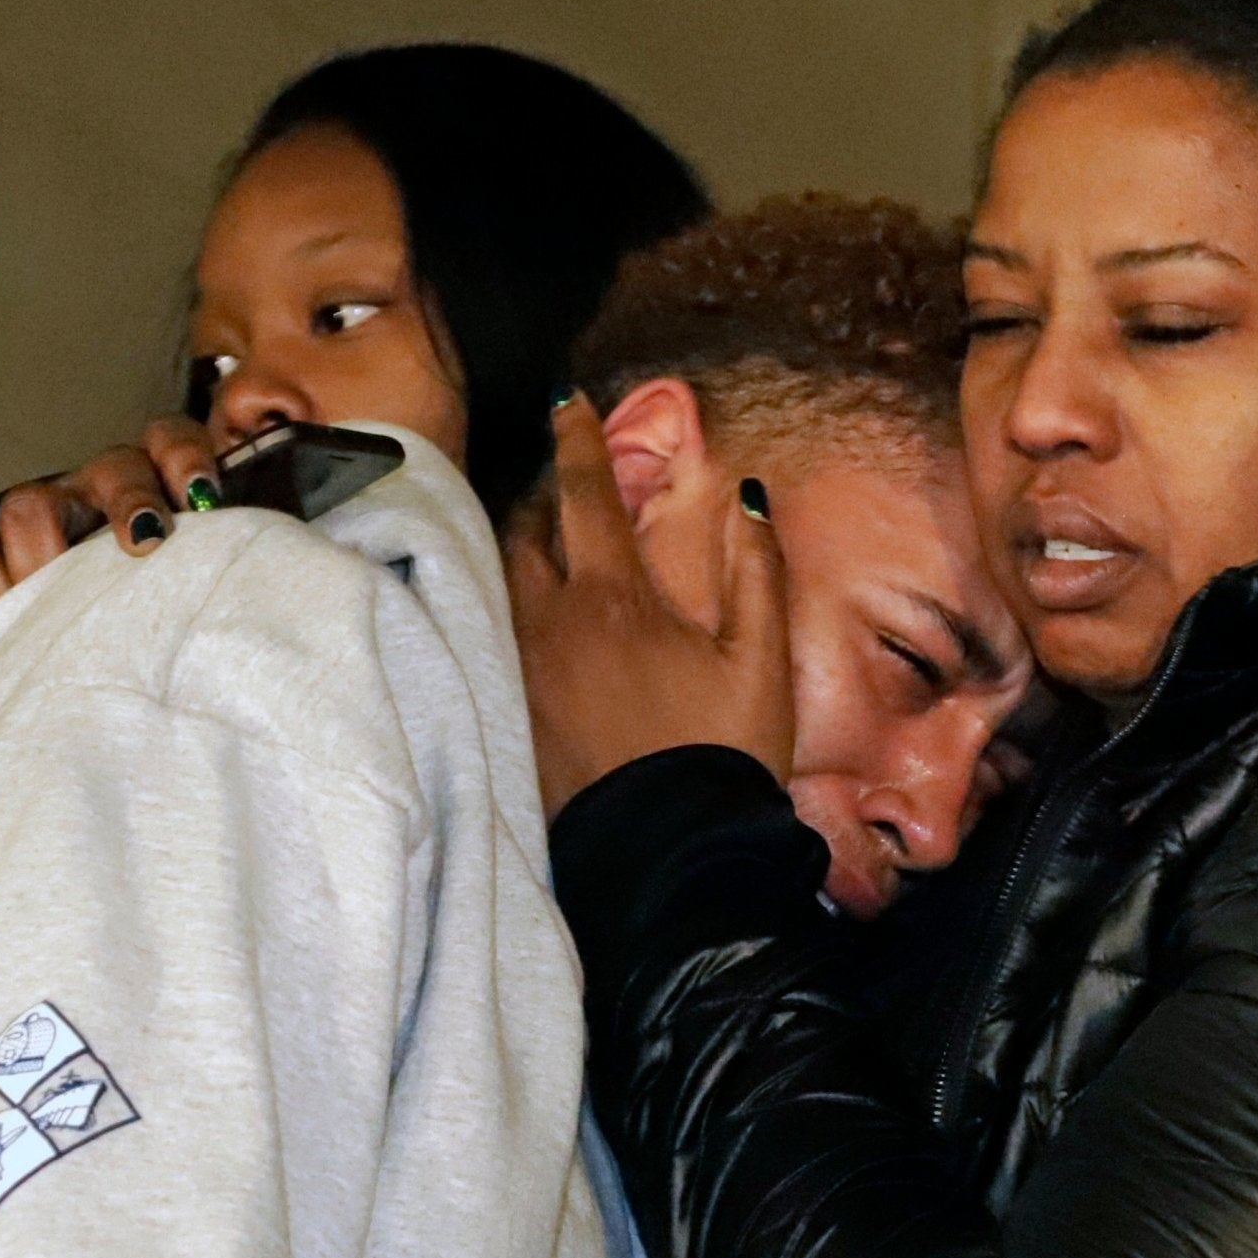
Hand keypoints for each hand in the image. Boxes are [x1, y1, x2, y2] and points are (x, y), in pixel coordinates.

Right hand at [0, 416, 222, 610]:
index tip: (205, 497)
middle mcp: (101, 487)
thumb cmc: (179, 592)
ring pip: (30, 505)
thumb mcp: (206, 568)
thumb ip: (221, 560)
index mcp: (159, 478)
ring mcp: (47, 513)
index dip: (186, 458)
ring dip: (48, 553)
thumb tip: (252, 584)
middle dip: (129, 501)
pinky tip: (21, 618)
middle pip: (110, 468)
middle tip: (147, 544)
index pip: (171, 439)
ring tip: (66, 597)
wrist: (124, 630)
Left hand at [504, 396, 793, 815]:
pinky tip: (529, 618)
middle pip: (523, 530)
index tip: (568, 400)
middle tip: (557, 478)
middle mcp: (550, 622)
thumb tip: (751, 498)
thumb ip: (757, 572)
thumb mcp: (761, 661)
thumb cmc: (721, 755)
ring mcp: (519, 669)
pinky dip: (510, 606)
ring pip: (501, 581)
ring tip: (539, 541)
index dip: (578, 439)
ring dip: (517, 548)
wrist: (667, 856)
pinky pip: (496, 634)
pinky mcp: (506, 713)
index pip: (584, 494)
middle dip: (537, 493)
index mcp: (613, 598)